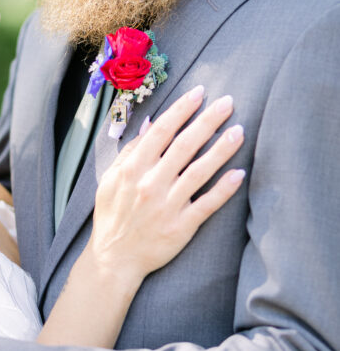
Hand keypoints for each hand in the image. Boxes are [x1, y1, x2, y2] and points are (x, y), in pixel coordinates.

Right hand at [89, 86, 244, 280]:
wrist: (114, 258)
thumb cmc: (113, 215)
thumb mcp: (111, 179)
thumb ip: (131, 150)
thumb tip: (152, 123)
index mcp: (133, 168)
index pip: (162, 130)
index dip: (182, 109)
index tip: (200, 93)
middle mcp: (151, 184)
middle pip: (185, 145)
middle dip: (208, 121)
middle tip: (229, 102)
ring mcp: (168, 206)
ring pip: (200, 171)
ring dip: (221, 149)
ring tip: (239, 130)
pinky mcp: (181, 227)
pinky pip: (207, 205)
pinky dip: (224, 189)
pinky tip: (239, 173)